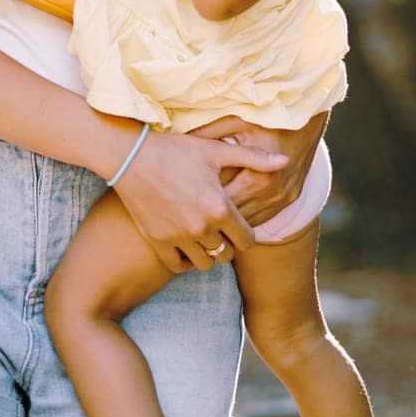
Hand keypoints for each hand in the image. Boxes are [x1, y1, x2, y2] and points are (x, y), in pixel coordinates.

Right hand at [110, 128, 287, 273]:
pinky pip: (179, 266)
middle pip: (228, 255)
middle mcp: (202, 228)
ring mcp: (178, 237)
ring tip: (201, 235)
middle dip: (227, 244)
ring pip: (205, 263)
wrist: (130, 156)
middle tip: (218, 228)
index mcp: (220, 208)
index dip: (244, 233)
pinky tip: (183, 242)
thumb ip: (253, 158)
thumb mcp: (214, 150)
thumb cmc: (174, 150)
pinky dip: (184, 259)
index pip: (248, 241)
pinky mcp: (158, 242)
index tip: (235, 223)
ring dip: (207, 253)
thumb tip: (285, 161)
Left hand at [191, 111, 327, 226]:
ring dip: (229, 221)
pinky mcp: (290, 199)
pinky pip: (263, 217)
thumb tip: (181, 142)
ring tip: (204, 214)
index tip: (182, 202)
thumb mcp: (236, 121)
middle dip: (212, 216)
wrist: (307, 119)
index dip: (201, 204)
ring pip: (249, 222)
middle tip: (189, 213)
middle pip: (235, 218)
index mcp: (258, 178)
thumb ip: (209, 133)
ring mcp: (283, 199)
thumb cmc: (267, 117)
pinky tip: (227, 211)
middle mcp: (272, 194)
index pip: (223, 204)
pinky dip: (246, 216)